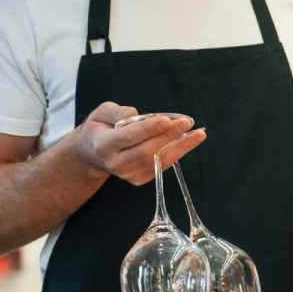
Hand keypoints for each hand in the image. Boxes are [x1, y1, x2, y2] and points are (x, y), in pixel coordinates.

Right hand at [76, 102, 206, 184]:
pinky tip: (189, 141)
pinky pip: (162, 166)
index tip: (167, 119)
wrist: (94, 153)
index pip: (128, 137)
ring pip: (158, 161)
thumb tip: (135, 115)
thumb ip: (117, 112)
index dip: (148, 129)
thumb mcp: (101, 113)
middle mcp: (116, 163)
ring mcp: (128, 174)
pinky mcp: (140, 179)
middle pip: (146, 151)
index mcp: (103, 145)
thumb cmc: (101, 128)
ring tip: (198, 134)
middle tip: (187, 122)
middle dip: (169, 136)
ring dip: (181, 147)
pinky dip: (177, 153)